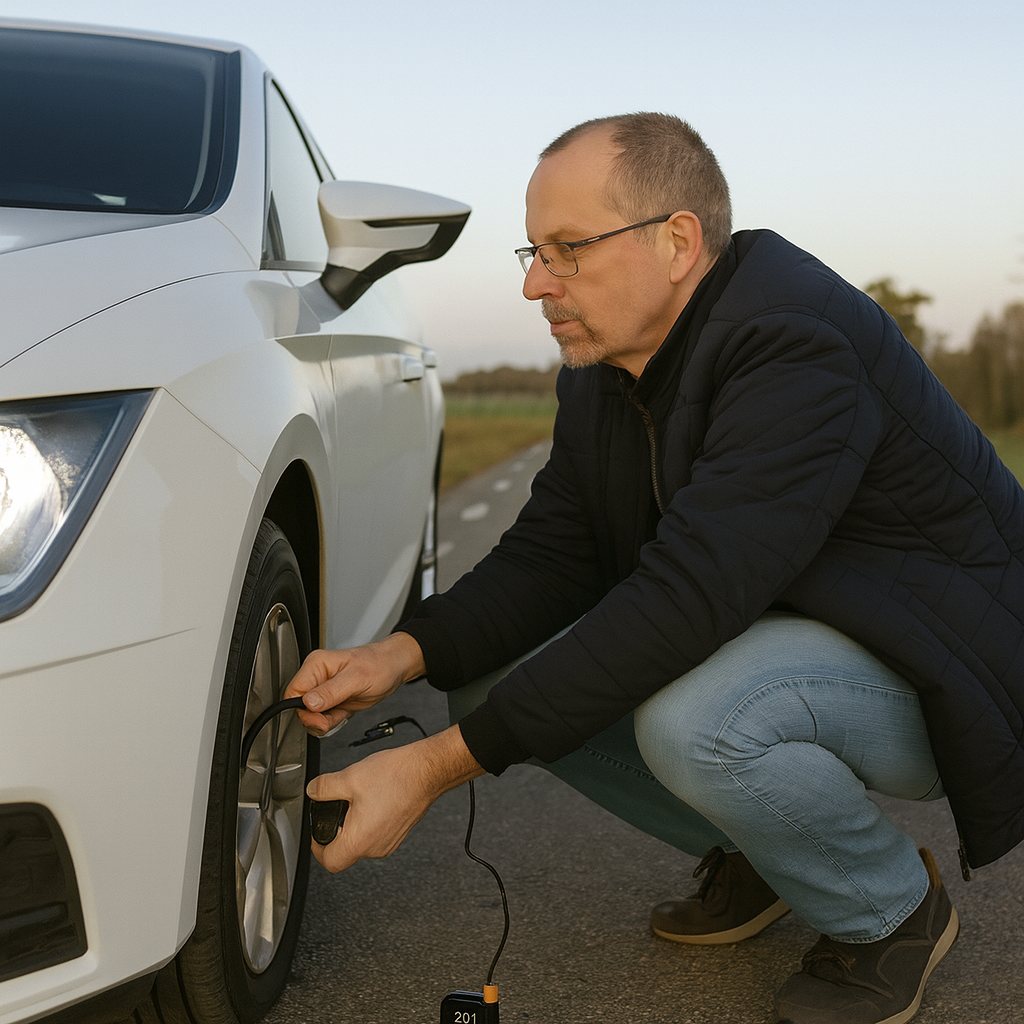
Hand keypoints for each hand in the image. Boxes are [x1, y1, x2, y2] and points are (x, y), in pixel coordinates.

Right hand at [283, 632, 425, 735]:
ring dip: (325, 722)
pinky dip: (332, 722)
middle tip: (333, 717)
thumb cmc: (379, 665)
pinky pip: (322, 718)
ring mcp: (323, 690)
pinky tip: (344, 713)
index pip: (293, 692)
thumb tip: (308, 703)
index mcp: (316, 665)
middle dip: (316, 719)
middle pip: (299, 707)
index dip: (302, 709)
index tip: (318, 717)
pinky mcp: (331, 700)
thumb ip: (331, 691)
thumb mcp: (356, 678)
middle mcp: (317, 676)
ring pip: (310, 716)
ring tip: (342, 713)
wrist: (393, 668)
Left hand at [306, 724, 484, 872]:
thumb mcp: (350, 777)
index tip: (316, 833)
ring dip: (353, 827)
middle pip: (345, 853)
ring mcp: (389, 842)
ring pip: (361, 844)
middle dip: (336, 832)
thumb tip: (313, 790)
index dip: (317, 848)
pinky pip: (375, 836)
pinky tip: (371, 800)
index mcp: (360, 841)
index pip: (329, 862)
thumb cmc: (396, 777)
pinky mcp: (398, 833)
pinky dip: (368, 823)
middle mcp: (376, 848)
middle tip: (334, 810)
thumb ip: (324, 787)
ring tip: (355, 801)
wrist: (426, 771)